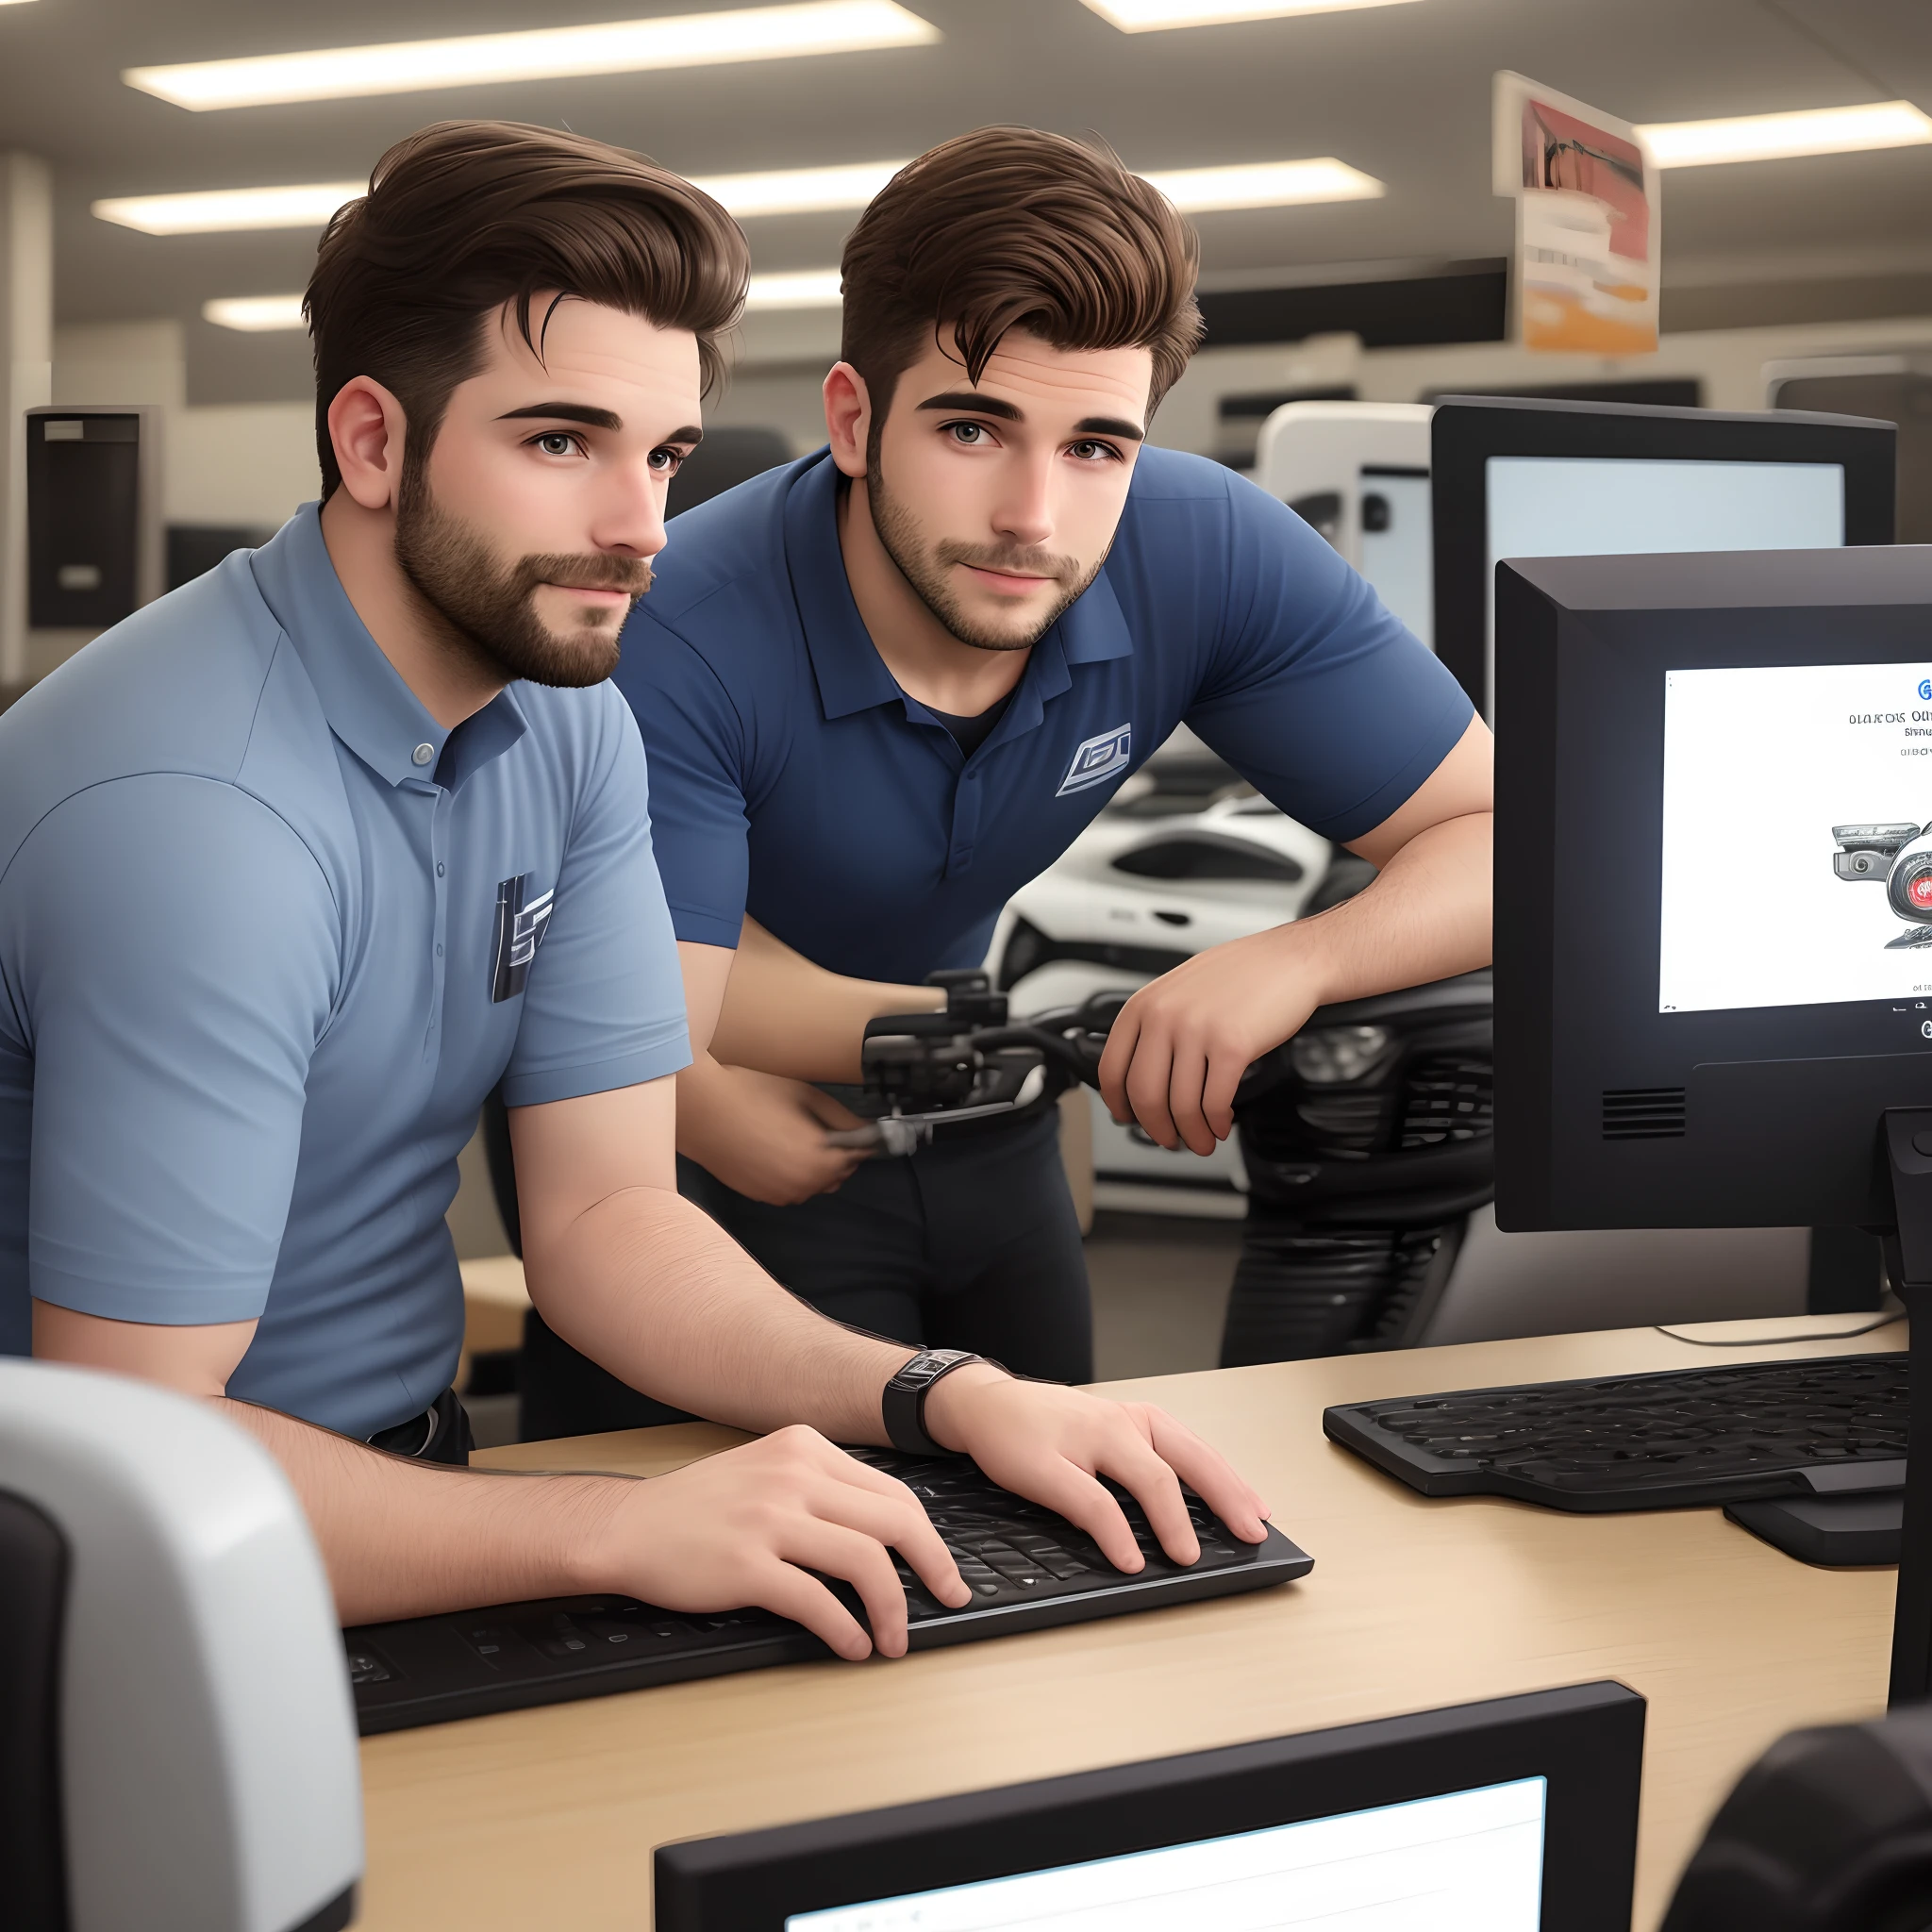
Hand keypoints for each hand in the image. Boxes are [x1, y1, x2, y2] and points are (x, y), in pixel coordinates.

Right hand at [584, 1425, 970, 1658]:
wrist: (628, 1527)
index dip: (929, 1538)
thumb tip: (886, 1535)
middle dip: (932, 1568)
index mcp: (805, 1448)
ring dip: (892, 1610)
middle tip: (947, 1600)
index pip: (893, 1494)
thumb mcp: (767, 1470)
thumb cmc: (699, 1507)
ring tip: (893, 1641)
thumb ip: (821, 1489)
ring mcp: (769, 1518)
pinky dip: (846, 1630)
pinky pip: (817, 1602)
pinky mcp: (746, 1564)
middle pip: (894, 1523)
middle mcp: (794, 1475)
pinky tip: (851, 1647)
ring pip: (865, 1562)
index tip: (943, 1570)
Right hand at [676, 1058, 870, 1204]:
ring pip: (812, 1183)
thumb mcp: (808, 1096)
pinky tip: (771, 1147)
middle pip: (838, 1174)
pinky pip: (788, 1188)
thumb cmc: (754, 1094)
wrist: (701, 1108)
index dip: (859, 1138)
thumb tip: (868, 1131)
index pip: (859, 1156)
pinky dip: (789, 1172)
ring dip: (812, 1165)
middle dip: (836, 1153)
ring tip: (789, 1134)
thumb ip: (844, 1118)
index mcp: (821, 1161)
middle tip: (816, 1125)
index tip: (855, 1127)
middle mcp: (804, 1186)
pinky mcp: (759, 1196)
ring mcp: (779, 1194)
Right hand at [922, 1368, 1270, 1571]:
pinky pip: (1093, 1502)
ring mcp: (1085, 1440)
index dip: (1233, 1485)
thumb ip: (1142, 1465)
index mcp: (1138, 1419)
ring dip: (1174, 1521)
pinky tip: (1129, 1557)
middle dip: (1224, 1499)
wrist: (985, 1404)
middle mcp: (1120, 1424)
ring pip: (1147, 1478)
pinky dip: (1116, 1533)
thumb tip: (1188, 1517)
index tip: (1259, 1514)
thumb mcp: (1105, 1435)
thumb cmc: (1051, 1426)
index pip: (1198, 1451)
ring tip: (1188, 1557)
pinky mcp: (1049, 1463)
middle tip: (1247, 1533)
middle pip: (1185, 1462)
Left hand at [1098, 926, 1325, 1155]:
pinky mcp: (1231, 1047)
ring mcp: (1197, 1031)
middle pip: (1144, 1095)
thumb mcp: (1180, 989)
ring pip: (1181, 1105)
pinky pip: (1214, 1102)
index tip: (1127, 1117)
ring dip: (1192, 1134)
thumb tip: (1141, 1074)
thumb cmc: (1241, 974)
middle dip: (1156, 1128)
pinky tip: (1222, 1124)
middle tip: (1168, 1139)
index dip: (1118, 1103)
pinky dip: (1216, 1124)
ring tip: (1202, 1140)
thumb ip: (1156, 1025)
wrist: (1290, 959)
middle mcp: (1165, 1016)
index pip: (1111, 1068)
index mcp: (1144, 1004)